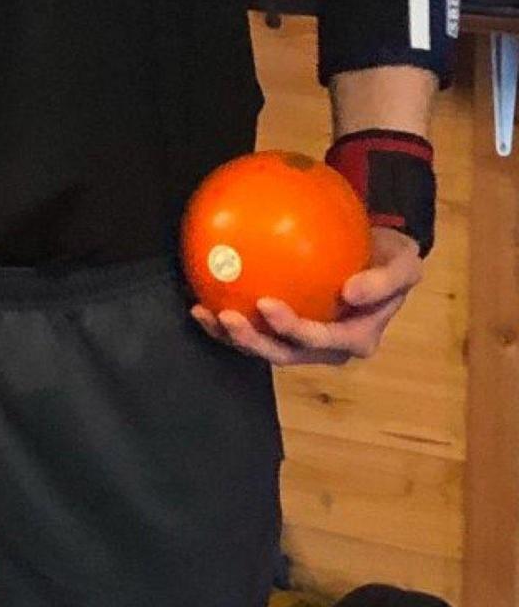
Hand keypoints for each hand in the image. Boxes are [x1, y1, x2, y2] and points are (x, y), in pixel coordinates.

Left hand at [193, 229, 421, 365]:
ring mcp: (302, 341)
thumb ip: (385, 281)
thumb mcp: (405, 265)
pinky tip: (201, 302)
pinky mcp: (282, 328)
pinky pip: (252, 328)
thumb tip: (350, 294)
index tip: (266, 304)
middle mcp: (327, 347)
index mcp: (357, 338)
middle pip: (285, 353)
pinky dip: (225, 321)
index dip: (292, 330)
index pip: (321, 341)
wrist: (376, 254)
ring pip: (264, 346)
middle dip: (253, 342)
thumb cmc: (389, 259)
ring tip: (205, 314)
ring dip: (232, 337)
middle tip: (227, 316)